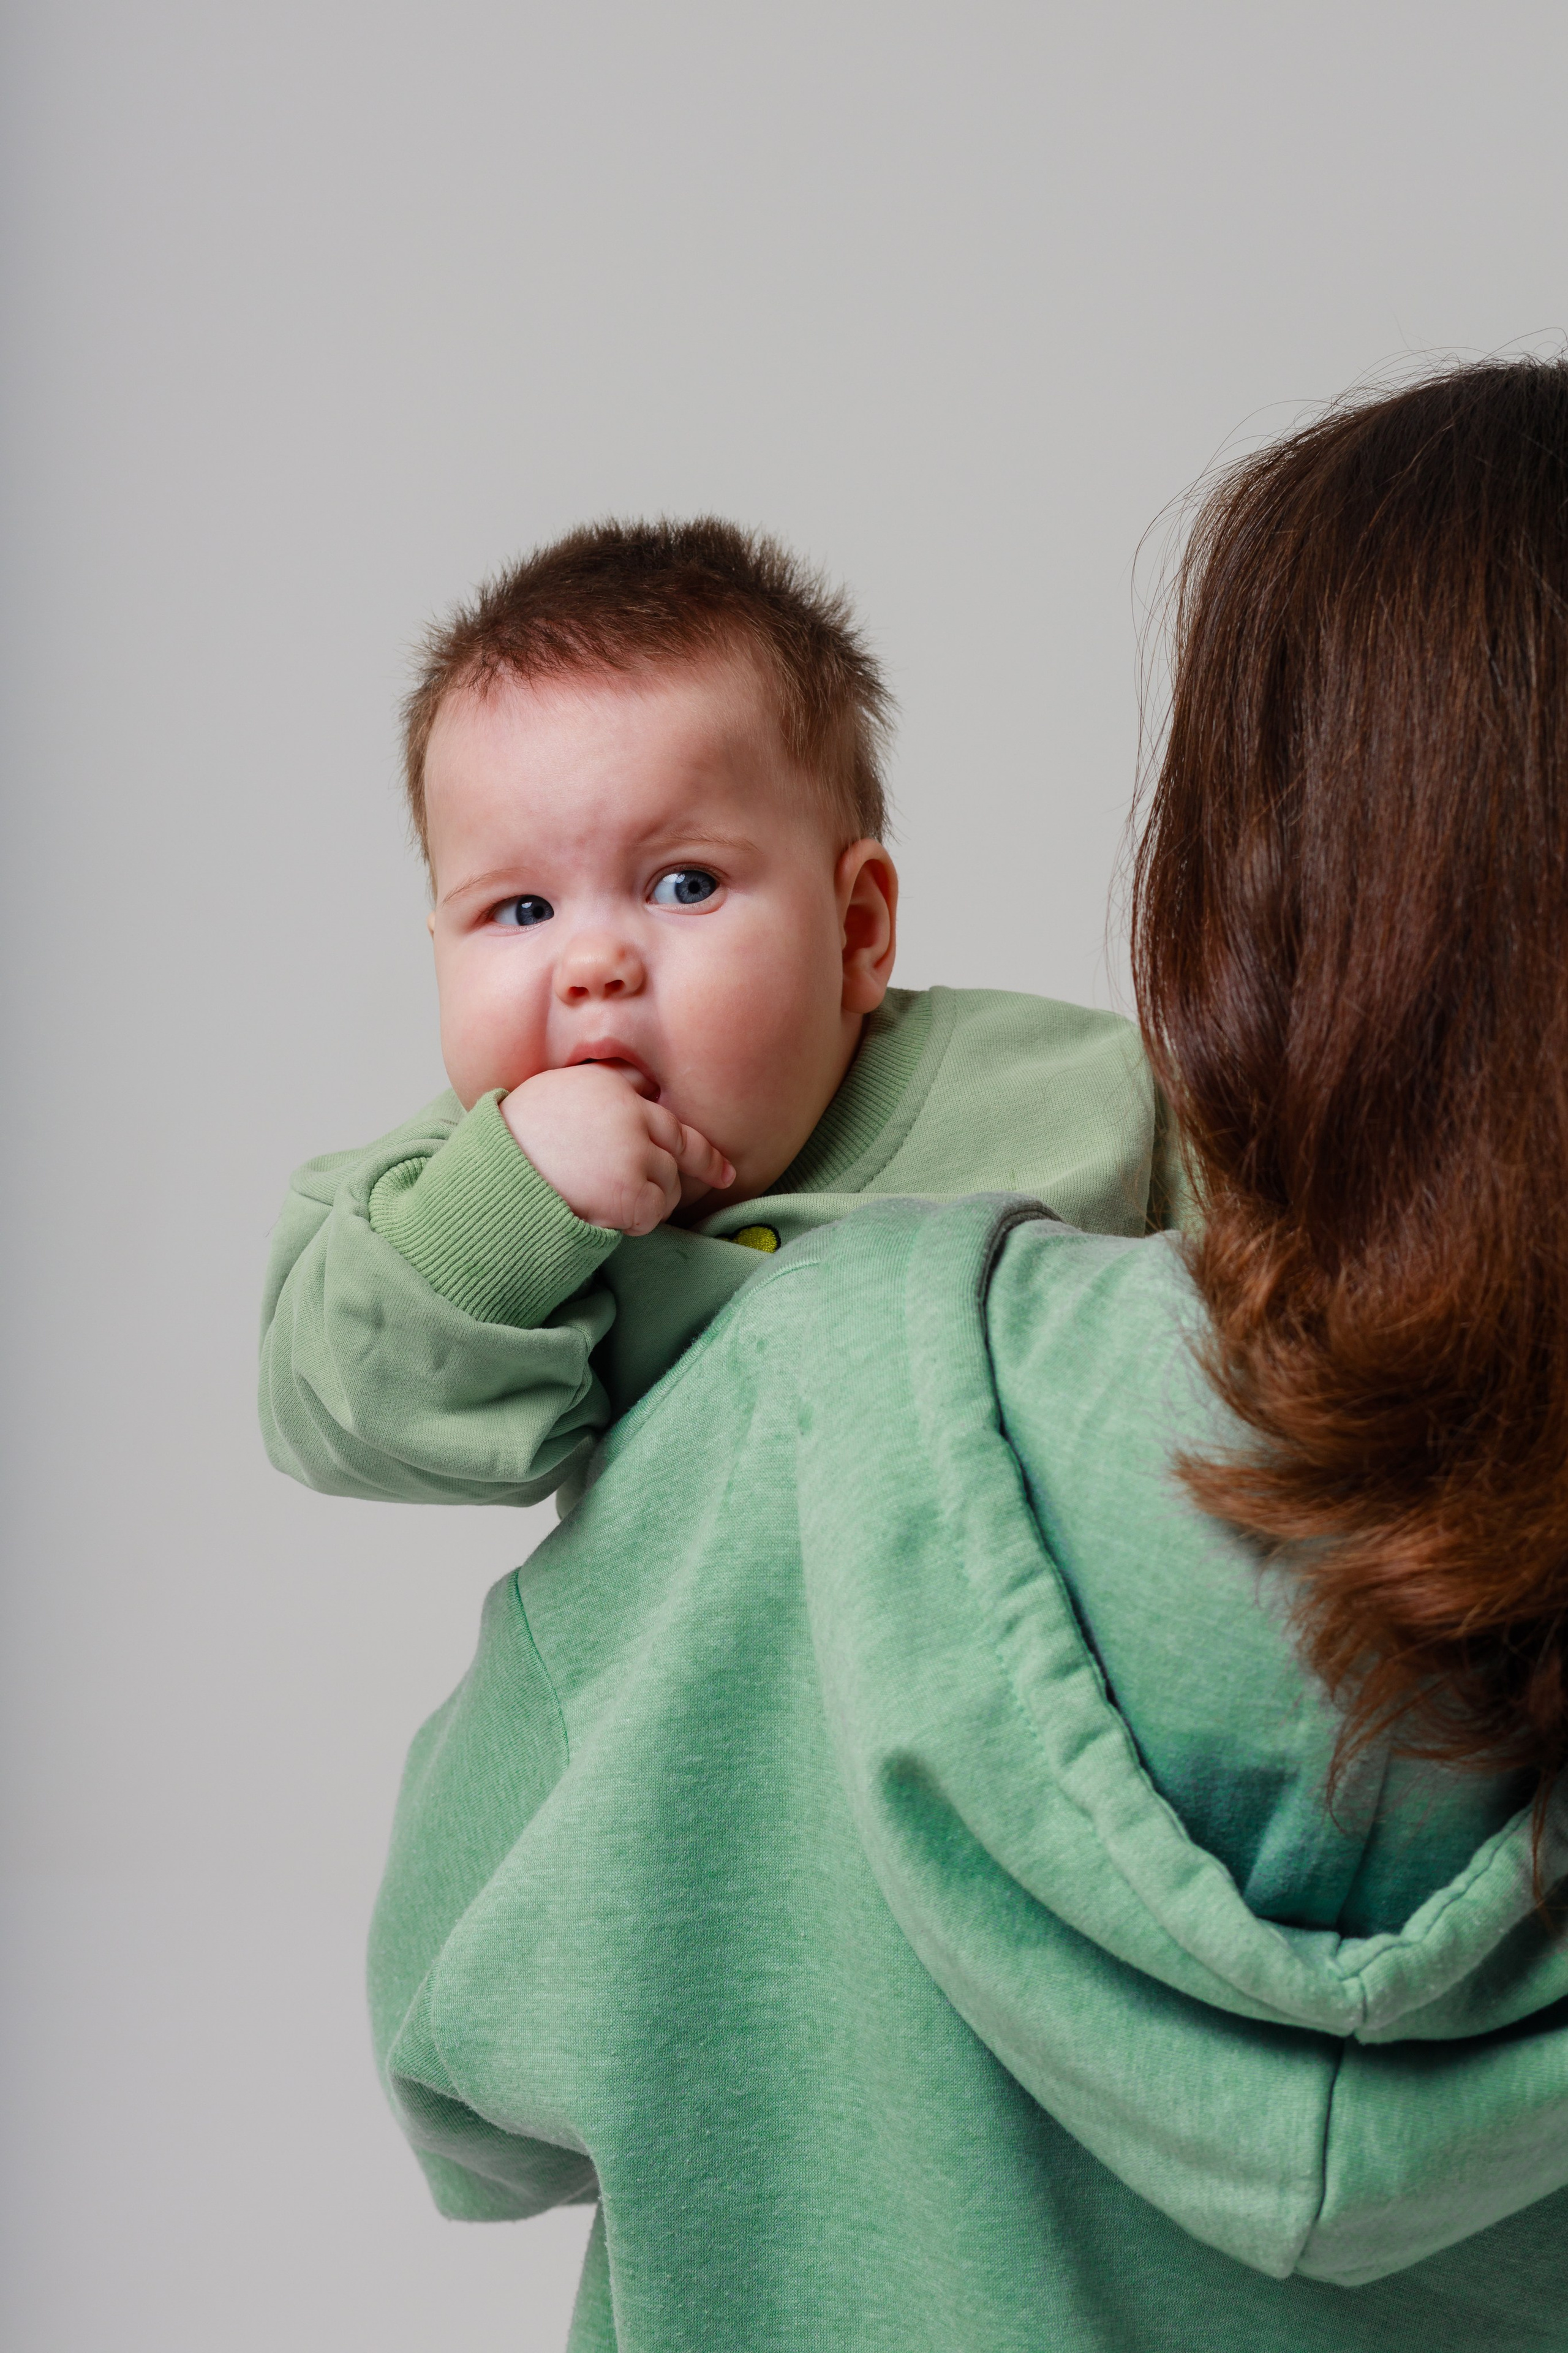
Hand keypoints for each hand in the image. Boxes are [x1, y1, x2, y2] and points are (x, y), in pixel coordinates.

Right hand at [500, 1064, 733, 1235]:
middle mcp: (628, 1113)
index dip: (695, 1135)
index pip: (663, 1109)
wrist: (492, 1181)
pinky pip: (653, 1215)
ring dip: (649, 1200)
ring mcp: (634, 1152)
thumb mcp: (553, 1098)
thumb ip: (599, 1092)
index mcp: (606, 1085)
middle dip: (703, 1165)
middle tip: (724, 1177)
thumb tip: (640, 1086)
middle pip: (680, 1144)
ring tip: (604, 1198)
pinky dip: (635, 1223)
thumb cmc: (511, 1144)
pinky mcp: (633, 1192)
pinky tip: (605, 1216)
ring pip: (669, 1185)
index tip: (722, 1158)